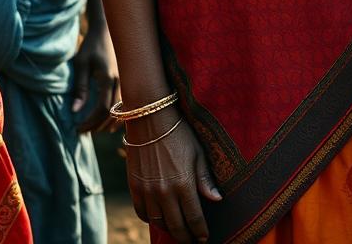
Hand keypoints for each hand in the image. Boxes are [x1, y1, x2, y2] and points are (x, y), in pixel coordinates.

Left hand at [72, 21, 120, 133]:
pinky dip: (118, 114)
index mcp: (108, 78)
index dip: (90, 122)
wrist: (106, 30)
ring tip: (94, 128)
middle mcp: (121, 81)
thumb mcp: (81, 64)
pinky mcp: (127, 79)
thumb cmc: (91, 45)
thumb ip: (80, 87)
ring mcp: (126, 80)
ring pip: (122, 110)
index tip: (77, 128)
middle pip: (113, 113)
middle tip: (83, 130)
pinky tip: (108, 119)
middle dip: (98, 125)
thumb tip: (76, 111)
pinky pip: (125, 103)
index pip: (103, 109)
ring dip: (108, 122)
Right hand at [126, 111, 220, 242]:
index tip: (204, 238)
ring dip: (169, 230)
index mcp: (184, 184)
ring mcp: (147, 192)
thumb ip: (205, 179)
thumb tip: (217, 199)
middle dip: (186, 238)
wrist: (150, 119)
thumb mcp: (198, 153)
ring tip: (177, 231)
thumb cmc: (180, 133)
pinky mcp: (134, 187)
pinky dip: (151, 220)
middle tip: (192, 241)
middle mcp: (164, 192)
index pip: (194, 219)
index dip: (200, 232)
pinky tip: (159, 218)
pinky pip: (142, 213)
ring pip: (159, 223)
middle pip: (176, 227)